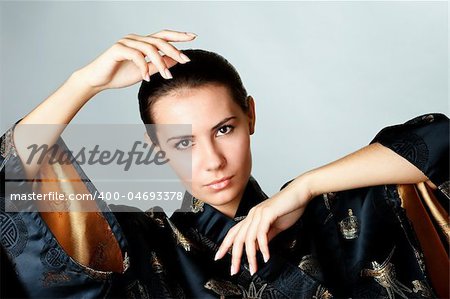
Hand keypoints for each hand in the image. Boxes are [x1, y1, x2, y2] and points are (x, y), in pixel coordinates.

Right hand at [75, 29, 196, 91]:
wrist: (98, 81)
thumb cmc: (119, 75)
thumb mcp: (146, 72)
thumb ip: (160, 65)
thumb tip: (177, 60)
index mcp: (142, 43)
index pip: (163, 36)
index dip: (178, 35)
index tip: (193, 36)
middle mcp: (135, 39)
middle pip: (160, 40)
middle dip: (174, 50)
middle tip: (186, 60)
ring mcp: (126, 42)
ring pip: (150, 48)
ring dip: (161, 63)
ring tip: (167, 76)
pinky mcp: (118, 49)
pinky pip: (136, 55)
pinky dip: (144, 67)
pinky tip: (147, 78)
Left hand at [214, 176, 312, 275]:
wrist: (300, 192)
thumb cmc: (290, 207)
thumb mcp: (275, 226)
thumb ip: (265, 237)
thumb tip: (257, 249)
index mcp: (252, 217)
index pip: (234, 232)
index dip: (225, 245)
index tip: (219, 257)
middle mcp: (252, 214)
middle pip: (238, 238)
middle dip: (235, 256)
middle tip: (234, 270)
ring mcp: (259, 213)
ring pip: (248, 238)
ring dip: (250, 256)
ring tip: (254, 269)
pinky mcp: (268, 213)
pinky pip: (261, 234)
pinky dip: (263, 247)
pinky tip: (266, 257)